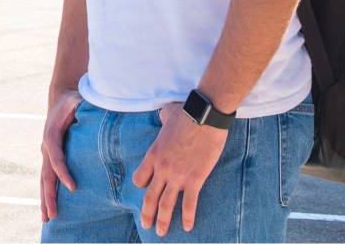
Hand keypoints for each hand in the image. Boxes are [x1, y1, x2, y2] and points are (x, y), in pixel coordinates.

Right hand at [39, 88, 80, 222]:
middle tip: (53, 214)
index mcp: (51, 136)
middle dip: (49, 196)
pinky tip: (49, 208)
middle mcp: (46, 148)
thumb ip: (79, 105)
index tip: (73, 187)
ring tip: (47, 219)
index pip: (56, 159)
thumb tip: (85, 109)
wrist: (60, 99)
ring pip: (44, 180)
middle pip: (46, 176)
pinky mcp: (50, 158)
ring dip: (45, 199)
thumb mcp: (75, 100)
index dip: (63, 173)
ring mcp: (46, 154)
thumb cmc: (71, 100)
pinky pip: (48, 178)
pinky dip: (47, 193)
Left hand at [131, 104, 228, 235]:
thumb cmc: (186, 113)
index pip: (140, 179)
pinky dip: (188, 217)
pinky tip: (188, 227)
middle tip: (146, 225)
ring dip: (163, 221)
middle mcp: (161, 169)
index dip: (142, 186)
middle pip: (150, 197)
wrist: (204, 116)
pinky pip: (189, 204)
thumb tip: (164, 116)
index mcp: (153, 154)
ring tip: (161, 233)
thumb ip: (162, 119)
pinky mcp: (195, 179)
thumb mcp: (167, 114)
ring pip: (166, 204)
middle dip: (147, 214)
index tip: (146, 190)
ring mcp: (177, 176)